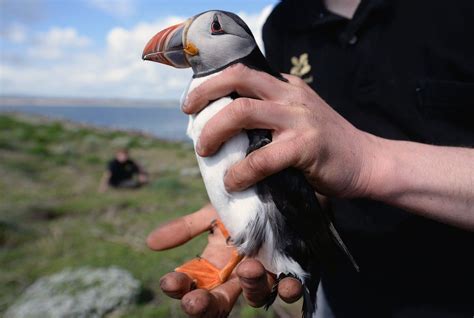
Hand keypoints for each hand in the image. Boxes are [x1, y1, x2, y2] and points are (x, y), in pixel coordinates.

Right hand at [147, 204, 302, 316]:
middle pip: (217, 301)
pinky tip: (287, 284)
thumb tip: (150, 242)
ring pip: (254, 295)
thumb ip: (186, 228)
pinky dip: (288, 289)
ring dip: (250, 286)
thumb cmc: (242, 203)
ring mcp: (263, 275)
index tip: (169, 281)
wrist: (275, 190)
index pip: (191, 282)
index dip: (179, 285)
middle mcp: (236, 275)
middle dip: (203, 305)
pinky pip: (288, 288)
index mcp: (214, 263)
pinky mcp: (289, 270)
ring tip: (248, 268)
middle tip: (193, 302)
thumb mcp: (211, 213)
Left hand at [182, 64, 377, 197]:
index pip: (243, 73)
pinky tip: (233, 181)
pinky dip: (241, 171)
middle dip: (205, 94)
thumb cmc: (327, 146)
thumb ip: (272, 115)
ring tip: (204, 150)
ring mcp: (299, 118)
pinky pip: (262, 157)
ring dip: (215, 130)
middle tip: (188, 114)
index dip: (213, 84)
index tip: (194, 102)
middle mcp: (291, 95)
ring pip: (243, 111)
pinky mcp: (306, 146)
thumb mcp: (299, 118)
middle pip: (238, 79)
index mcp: (287, 86)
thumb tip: (230, 129)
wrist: (367, 162)